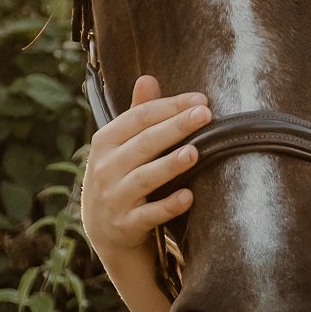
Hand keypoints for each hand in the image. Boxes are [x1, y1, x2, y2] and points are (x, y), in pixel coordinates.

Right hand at [81, 74, 211, 266]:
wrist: (106, 232)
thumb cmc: (121, 178)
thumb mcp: (121, 147)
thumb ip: (137, 114)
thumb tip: (148, 78)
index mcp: (105, 143)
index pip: (138, 118)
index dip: (169, 106)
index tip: (200, 100)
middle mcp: (105, 169)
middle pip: (143, 143)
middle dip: (175, 127)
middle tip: (205, 115)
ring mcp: (113, 198)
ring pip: (143, 178)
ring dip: (169, 165)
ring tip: (194, 152)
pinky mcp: (125, 225)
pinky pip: (149, 215)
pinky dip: (168, 206)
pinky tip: (188, 196)